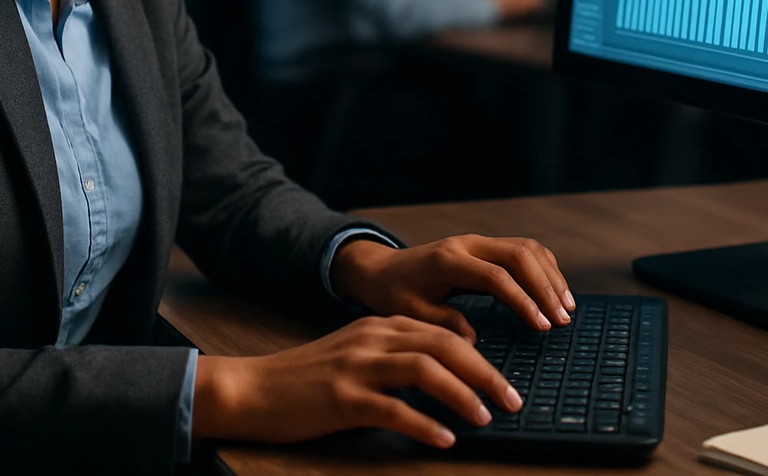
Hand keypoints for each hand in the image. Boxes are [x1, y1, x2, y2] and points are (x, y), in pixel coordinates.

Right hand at [191, 315, 522, 448]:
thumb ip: (397, 356)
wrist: (253, 389)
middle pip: (444, 346)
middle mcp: (373, 339)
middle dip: (485, 373)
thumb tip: (449, 376)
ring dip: (463, 394)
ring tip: (487, 417)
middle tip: (513, 399)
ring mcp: (357, 367)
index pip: (444, 333)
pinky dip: (424, 423)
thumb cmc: (308, 379)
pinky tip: (444, 439)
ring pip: (424, 370)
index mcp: (381, 327)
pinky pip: (393, 409)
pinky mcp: (342, 398)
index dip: (482, 357)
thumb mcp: (357, 354)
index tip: (506, 380)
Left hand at [329, 235, 574, 342]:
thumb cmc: (394, 294)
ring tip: (567, 307)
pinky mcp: (484, 246)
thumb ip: (442, 324)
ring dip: (550, 276)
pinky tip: (554, 289)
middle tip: (563, 320)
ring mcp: (477, 242)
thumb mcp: (410, 315)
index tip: (542, 326)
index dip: (523, 300)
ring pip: (526, 248)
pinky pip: (522, 249)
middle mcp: (466, 244)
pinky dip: (543, 267)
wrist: (381, 269)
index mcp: (448, 260)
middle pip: (519, 255)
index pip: (496, 276)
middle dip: (546, 287)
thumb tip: (473, 340)